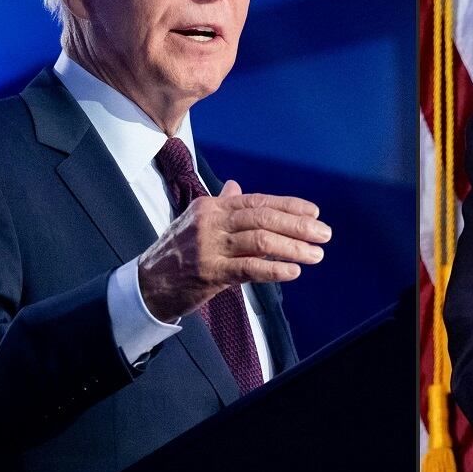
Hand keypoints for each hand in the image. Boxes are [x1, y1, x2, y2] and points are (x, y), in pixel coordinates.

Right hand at [137, 180, 330, 321]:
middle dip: (298, 226)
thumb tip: (236, 186)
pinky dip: (274, 269)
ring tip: (316, 255)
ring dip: (293, 248)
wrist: (147, 284)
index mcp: (212, 207)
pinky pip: (248, 268)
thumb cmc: (177, 253)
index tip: (314, 213)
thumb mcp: (196, 222)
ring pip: (260, 242)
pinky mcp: (209, 272)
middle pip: (263, 218)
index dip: (289, 206)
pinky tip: (293, 271)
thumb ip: (221, 205)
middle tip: (324, 234)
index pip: (258, 201)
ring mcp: (209, 247)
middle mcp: (211, 222)